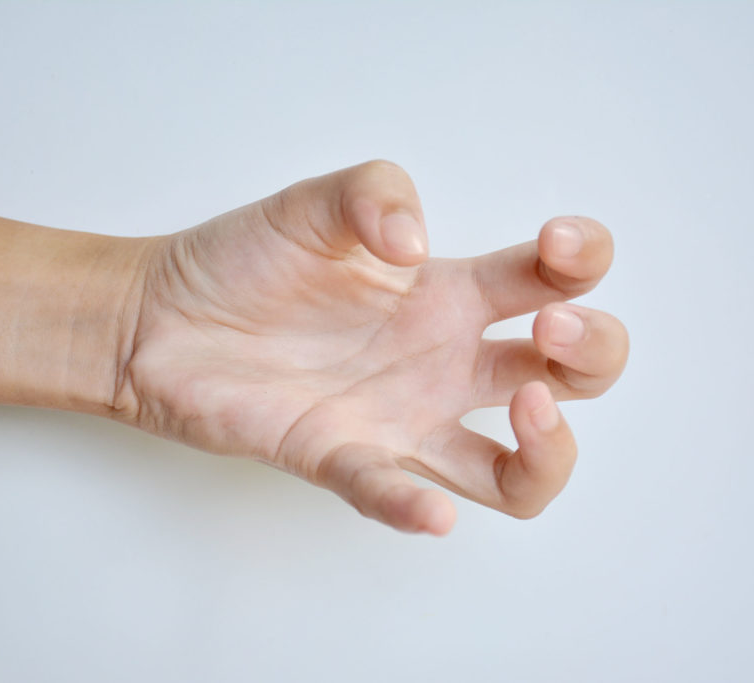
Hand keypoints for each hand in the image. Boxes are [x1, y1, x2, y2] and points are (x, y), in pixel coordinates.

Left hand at [115, 161, 627, 534]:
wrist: (160, 317)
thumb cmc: (242, 259)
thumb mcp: (314, 202)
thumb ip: (374, 196)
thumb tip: (416, 247)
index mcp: (448, 293)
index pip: (554, 282)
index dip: (583, 262)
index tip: (557, 248)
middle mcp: (442, 361)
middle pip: (568, 377)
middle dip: (592, 353)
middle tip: (551, 331)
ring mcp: (400, 418)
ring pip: (513, 471)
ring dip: (547, 451)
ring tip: (526, 407)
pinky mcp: (342, 458)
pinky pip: (396, 495)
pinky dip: (418, 507)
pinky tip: (432, 509)